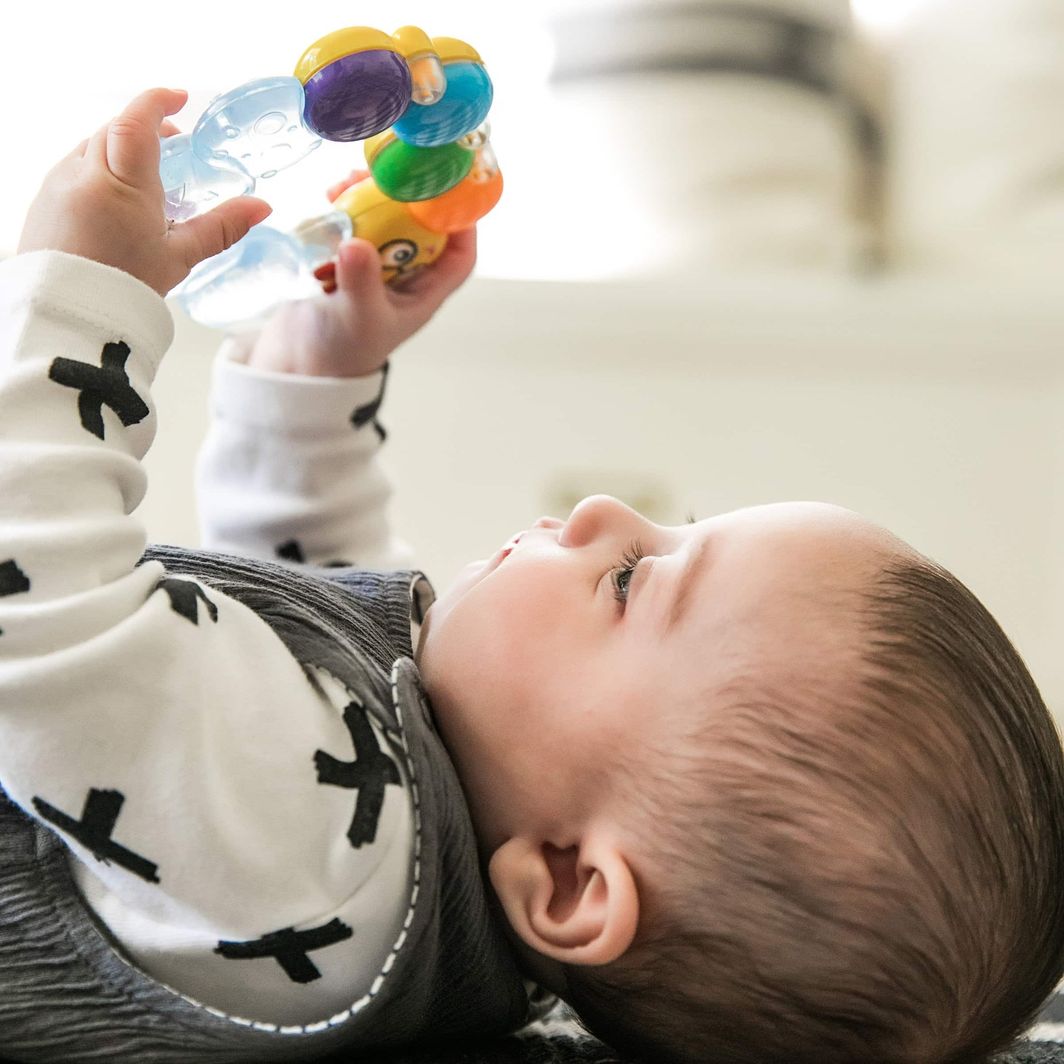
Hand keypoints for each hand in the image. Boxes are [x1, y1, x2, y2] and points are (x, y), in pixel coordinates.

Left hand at [17, 88, 271, 296]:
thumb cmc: (124, 286)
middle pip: (115, 129)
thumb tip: (261, 207)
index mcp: (122, 180)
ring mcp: (58, 184)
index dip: (159, 101)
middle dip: (145, 126)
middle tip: (174, 140)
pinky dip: (99, 170)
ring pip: (93, 147)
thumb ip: (221, 227)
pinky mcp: (44, 201)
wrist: (67, 315)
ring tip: (147, 174)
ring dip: (121, 149)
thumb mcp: (180, 256)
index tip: (181, 98)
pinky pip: (74, 169)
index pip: (137, 120)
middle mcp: (84, 172)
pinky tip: (117, 200)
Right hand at [243, 170, 476, 377]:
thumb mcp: (357, 317)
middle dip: (404, 199)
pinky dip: (343, 208)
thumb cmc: (340, 352)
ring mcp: (373, 268)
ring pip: (384, 222)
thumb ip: (361, 282)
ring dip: (369, 198)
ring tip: (345, 184)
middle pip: (420, 229)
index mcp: (422, 296)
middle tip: (384, 174)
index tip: (450, 192)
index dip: (463, 225)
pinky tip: (328, 197)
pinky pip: (352, 225)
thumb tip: (356, 243)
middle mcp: (403, 279)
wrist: (297, 366)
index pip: (458, 259)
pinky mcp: (344, 261)